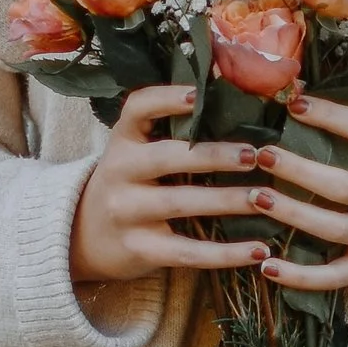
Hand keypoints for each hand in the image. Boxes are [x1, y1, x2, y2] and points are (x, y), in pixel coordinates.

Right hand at [70, 81, 279, 285]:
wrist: (82, 237)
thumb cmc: (128, 186)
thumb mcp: (135, 153)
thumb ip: (171, 133)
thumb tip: (232, 96)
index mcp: (122, 141)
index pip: (138, 108)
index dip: (167, 98)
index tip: (200, 93)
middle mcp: (119, 172)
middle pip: (168, 158)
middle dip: (214, 155)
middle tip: (255, 155)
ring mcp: (127, 212)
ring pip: (182, 203)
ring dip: (228, 200)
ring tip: (265, 198)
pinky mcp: (140, 249)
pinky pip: (188, 251)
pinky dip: (226, 253)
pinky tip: (258, 250)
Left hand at [249, 96, 347, 313]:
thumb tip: (303, 104)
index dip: (333, 116)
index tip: (296, 104)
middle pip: (343, 186)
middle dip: (299, 170)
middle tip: (263, 154)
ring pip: (333, 229)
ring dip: (292, 215)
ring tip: (256, 198)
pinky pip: (334, 277)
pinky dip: (300, 277)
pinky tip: (267, 266)